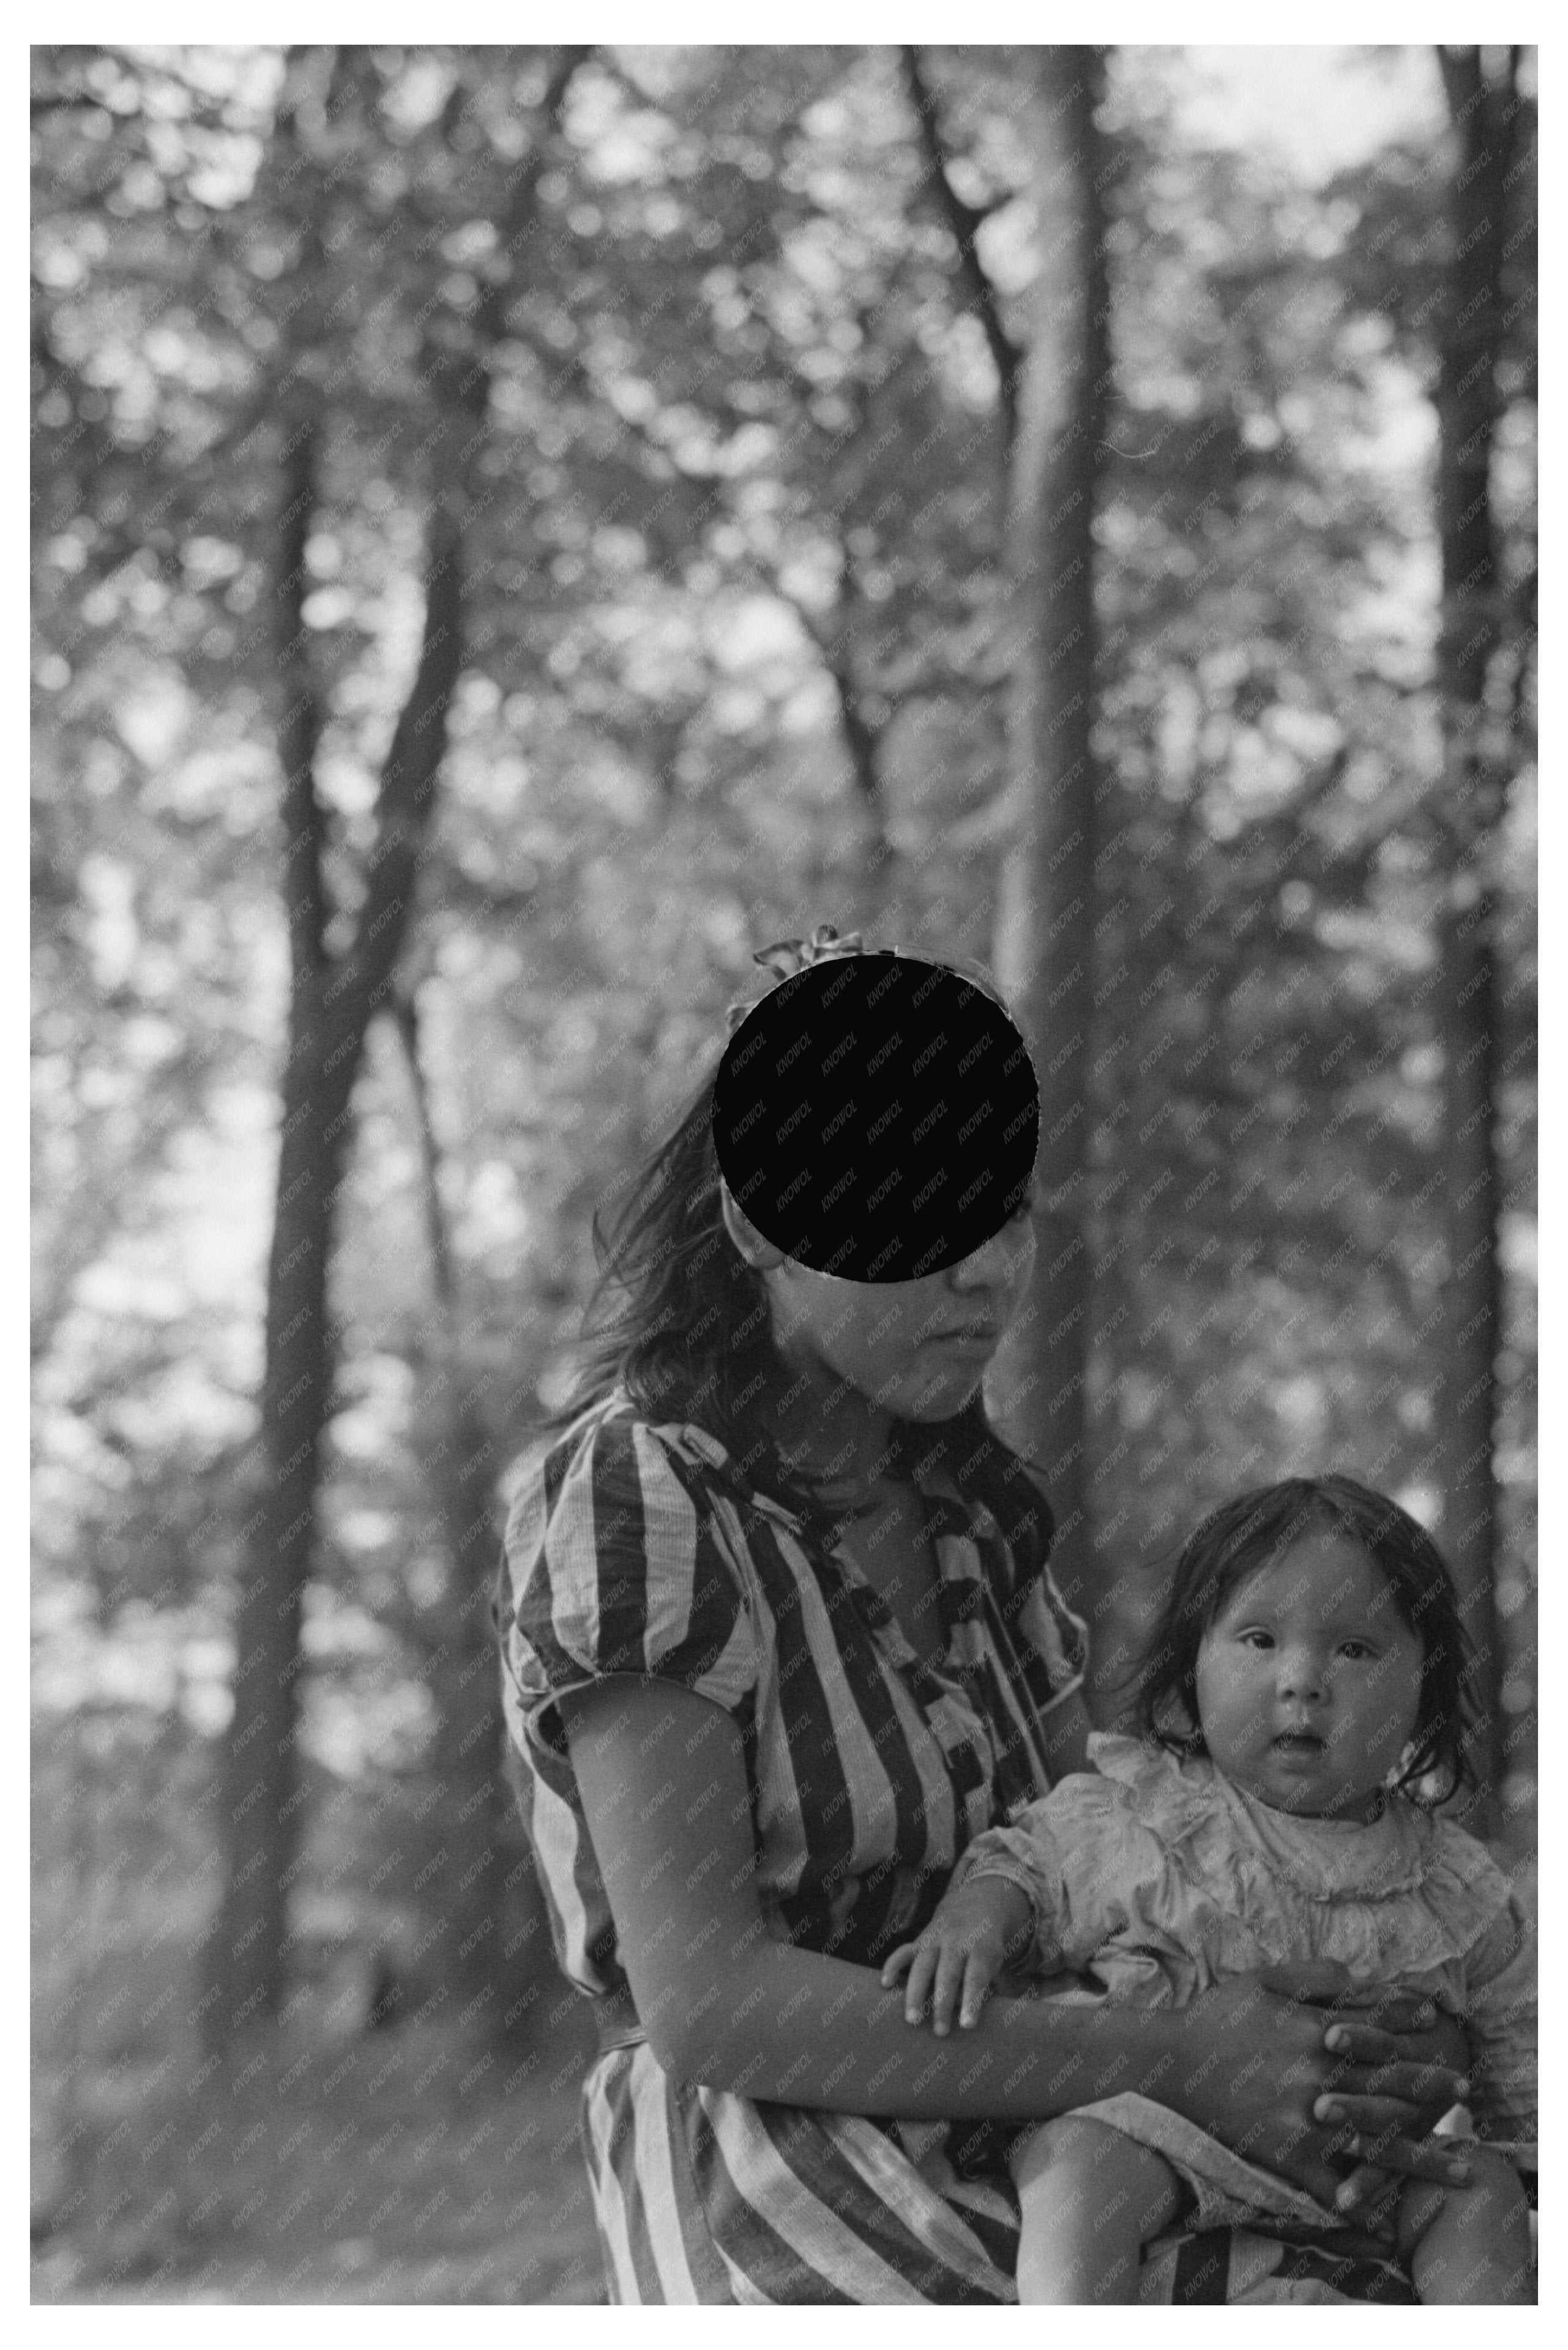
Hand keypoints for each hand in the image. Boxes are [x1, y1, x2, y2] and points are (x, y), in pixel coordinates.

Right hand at [880, 1877, 1031, 2035]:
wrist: (974, 1907)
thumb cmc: (986, 1949)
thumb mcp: (996, 1962)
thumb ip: (987, 1987)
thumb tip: (972, 2019)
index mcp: (980, 1948)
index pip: (975, 1976)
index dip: (971, 2000)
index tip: (967, 2025)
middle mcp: (956, 1942)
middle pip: (947, 1973)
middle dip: (943, 2003)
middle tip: (940, 2032)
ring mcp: (935, 1940)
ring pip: (923, 1965)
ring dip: (916, 1993)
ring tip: (912, 2020)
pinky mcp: (919, 1940)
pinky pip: (903, 1952)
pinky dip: (893, 1966)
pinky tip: (885, 1984)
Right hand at [1162, 1964, 1472, 2211]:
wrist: (1170, 2064)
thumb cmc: (1216, 2017)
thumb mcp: (1262, 1980)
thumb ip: (1312, 1973)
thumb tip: (1356, 1973)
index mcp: (1314, 2029)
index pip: (1376, 2026)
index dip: (1408, 2022)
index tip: (1434, 2023)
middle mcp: (1317, 2073)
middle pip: (1389, 2082)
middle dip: (1430, 2085)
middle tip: (1462, 2089)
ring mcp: (1305, 2118)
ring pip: (1377, 2138)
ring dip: (1422, 2152)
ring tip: (1457, 2162)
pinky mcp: (1287, 2153)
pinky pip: (1331, 2183)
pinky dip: (1360, 2201)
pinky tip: (1385, 2215)